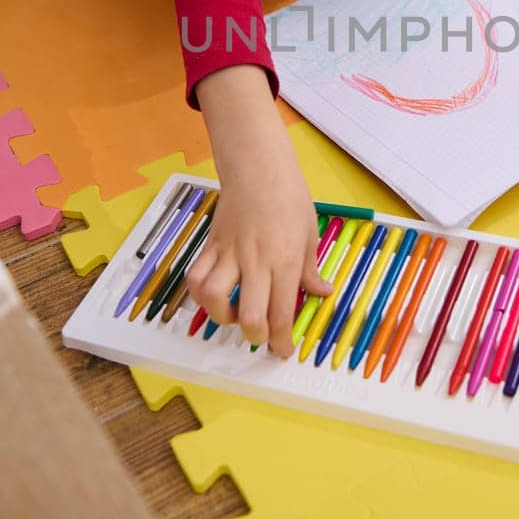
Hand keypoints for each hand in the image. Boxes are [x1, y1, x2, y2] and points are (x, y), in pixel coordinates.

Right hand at [188, 66, 332, 356]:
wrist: (258, 167)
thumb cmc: (290, 198)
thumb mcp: (310, 234)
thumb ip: (310, 269)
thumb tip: (322, 294)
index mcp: (285, 261)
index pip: (281, 313)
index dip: (281, 340)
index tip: (282, 351)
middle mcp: (256, 262)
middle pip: (248, 314)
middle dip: (254, 335)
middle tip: (260, 335)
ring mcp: (229, 253)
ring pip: (213, 296)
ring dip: (221, 315)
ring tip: (233, 313)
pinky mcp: (211, 244)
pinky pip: (196, 275)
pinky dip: (200, 293)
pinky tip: (214, 295)